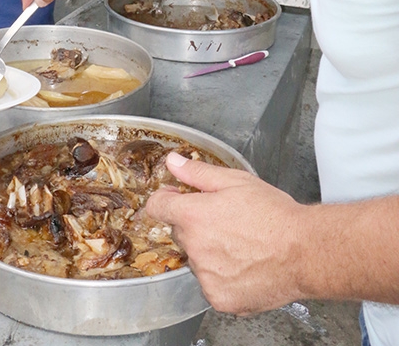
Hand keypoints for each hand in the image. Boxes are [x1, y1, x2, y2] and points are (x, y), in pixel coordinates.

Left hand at [146, 153, 305, 314]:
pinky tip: (245, 265)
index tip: (175, 199)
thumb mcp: (235, 182)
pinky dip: (223, 277)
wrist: (304, 252)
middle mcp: (195, 248)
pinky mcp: (219, 298)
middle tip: (226, 221)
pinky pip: (211, 284)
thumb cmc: (274, 214)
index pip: (157, 207)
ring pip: (197, 260)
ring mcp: (206, 277)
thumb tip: (172, 162)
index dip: (165, 200)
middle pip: (181, 233)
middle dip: (195, 225)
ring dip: (209, 252)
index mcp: (193, 216)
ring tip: (241, 245)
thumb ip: (198, 173)